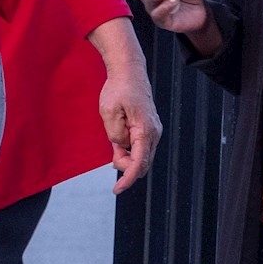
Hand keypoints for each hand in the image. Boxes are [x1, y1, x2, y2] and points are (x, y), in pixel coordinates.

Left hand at [87, 16, 159, 193]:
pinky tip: (118, 149)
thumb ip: (114, 134)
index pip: (139, 163)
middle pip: (142, 163)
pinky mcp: (148, 129)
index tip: (116, 190)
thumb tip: (120, 147)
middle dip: (126, 168)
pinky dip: (128, 152)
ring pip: (141, 156)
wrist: (129, 73)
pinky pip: (139, 148)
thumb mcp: (108, 112)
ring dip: (126, 159)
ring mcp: (153, 132)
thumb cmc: (118, 90)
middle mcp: (154, 134)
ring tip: (113, 146)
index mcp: (145, 131)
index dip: (128, 179)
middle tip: (111, 159)